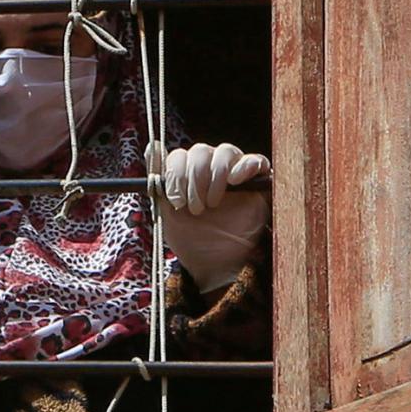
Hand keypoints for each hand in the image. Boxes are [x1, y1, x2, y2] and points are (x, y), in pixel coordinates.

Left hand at [154, 142, 270, 291]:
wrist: (214, 264)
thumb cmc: (190, 237)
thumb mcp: (167, 210)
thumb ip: (159, 179)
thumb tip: (152, 147)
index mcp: (188, 173)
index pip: (180, 156)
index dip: (175, 174)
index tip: (176, 201)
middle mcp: (211, 168)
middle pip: (201, 151)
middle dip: (194, 179)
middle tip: (195, 208)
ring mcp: (235, 173)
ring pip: (225, 152)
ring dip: (215, 176)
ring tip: (212, 204)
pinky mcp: (258, 184)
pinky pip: (256, 160)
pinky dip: (245, 165)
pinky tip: (235, 180)